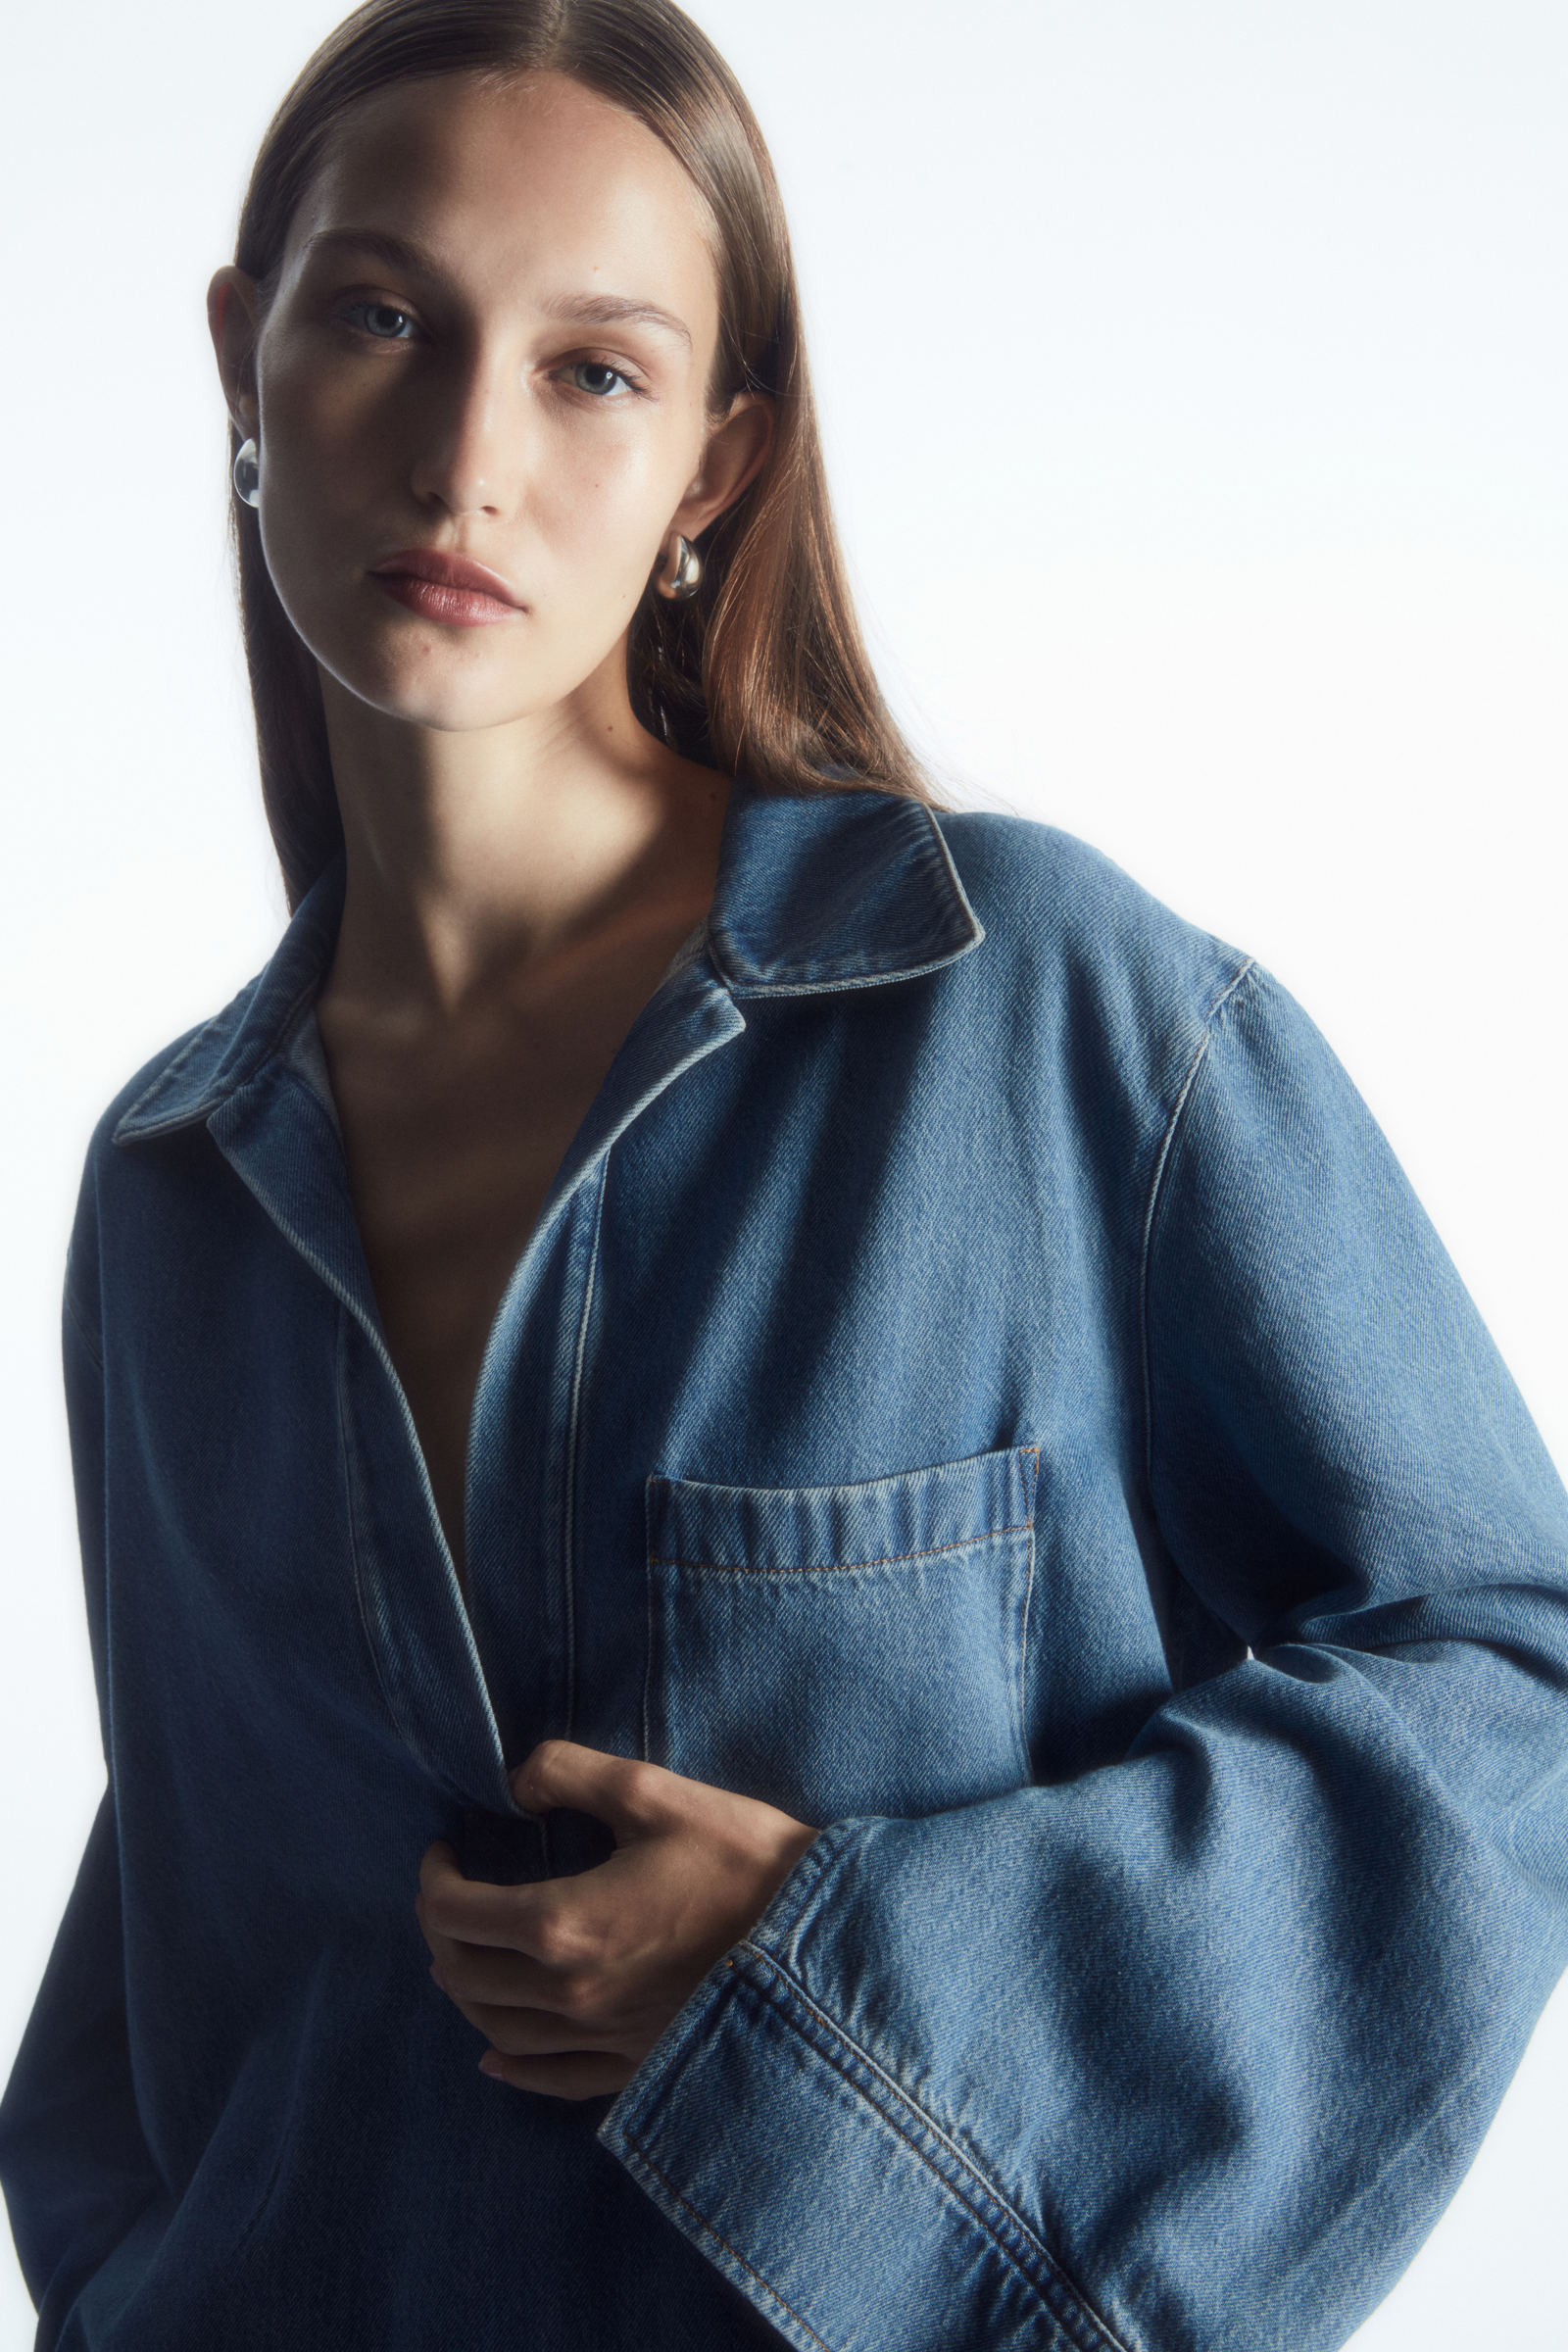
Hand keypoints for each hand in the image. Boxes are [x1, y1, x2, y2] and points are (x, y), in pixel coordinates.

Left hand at [416, 1740, 818, 2101]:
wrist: (826, 1940)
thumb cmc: (745, 1860)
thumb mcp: (656, 1793)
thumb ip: (572, 1773)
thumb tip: (515, 1783)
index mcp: (563, 1924)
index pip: (454, 1914)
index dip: (435, 1877)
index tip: (446, 1847)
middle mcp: (569, 1994)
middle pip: (463, 1975)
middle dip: (441, 1929)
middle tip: (452, 1891)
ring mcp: (601, 2040)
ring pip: (496, 2031)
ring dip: (467, 1990)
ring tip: (466, 1953)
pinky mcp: (635, 2065)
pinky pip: (551, 2080)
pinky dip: (511, 2067)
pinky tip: (495, 2059)